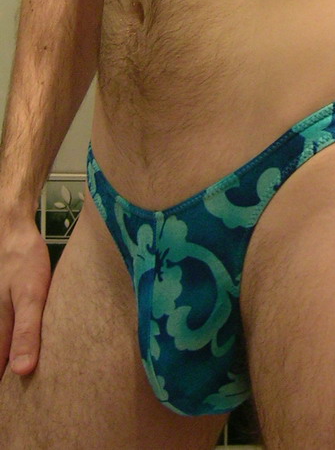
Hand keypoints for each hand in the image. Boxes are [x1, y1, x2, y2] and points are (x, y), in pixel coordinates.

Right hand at [0, 217, 50, 379]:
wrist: (11, 227)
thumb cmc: (23, 259)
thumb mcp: (32, 294)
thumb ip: (27, 331)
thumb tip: (21, 371)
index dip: (7, 384)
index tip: (14, 408)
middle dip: (7, 367)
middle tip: (17, 394)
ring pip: (0, 340)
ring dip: (6, 352)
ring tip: (17, 370)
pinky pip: (4, 326)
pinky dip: (10, 338)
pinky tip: (16, 341)